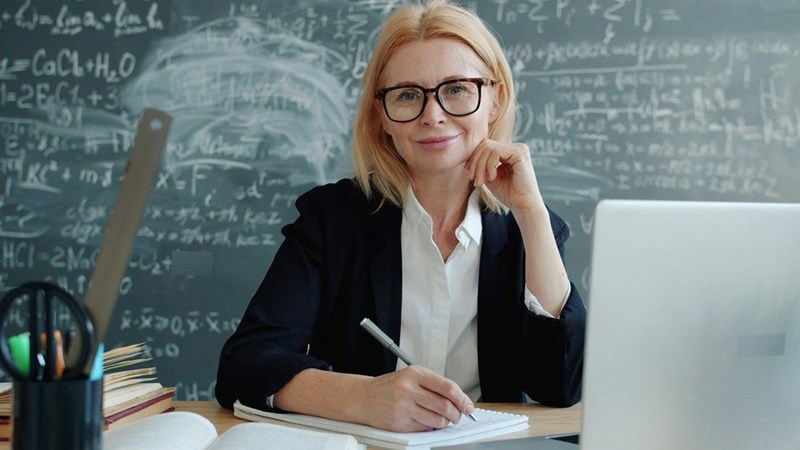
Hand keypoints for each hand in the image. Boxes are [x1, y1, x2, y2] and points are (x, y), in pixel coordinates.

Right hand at [356, 366, 474, 431]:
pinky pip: (425, 427)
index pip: (447, 387)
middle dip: (456, 413)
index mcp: (415, 374)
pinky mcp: (399, 422)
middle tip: (458, 415)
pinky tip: (425, 420)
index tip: (468, 406)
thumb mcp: (411, 376)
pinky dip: (430, 426)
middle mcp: (408, 389)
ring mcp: (403, 407)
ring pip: (437, 419)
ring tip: (442, 418)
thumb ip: (434, 385)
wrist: (364, 397)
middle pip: (445, 405)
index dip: (462, 398)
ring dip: (444, 422)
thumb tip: (459, 400)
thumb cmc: (390, 387)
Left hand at [465, 139, 543, 212]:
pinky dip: (489, 166)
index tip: (469, 175)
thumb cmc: (508, 193)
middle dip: (475, 162)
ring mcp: (519, 148)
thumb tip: (467, 153)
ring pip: (488, 148)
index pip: (484, 146)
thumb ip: (481, 164)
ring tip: (481, 181)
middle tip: (472, 179)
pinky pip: (496, 152)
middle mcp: (514, 147)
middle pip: (485, 144)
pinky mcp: (520, 153)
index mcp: (508, 151)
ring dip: (480, 166)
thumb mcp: (488, 175)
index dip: (473, 159)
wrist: (522, 205)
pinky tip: (492, 178)